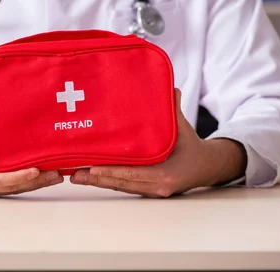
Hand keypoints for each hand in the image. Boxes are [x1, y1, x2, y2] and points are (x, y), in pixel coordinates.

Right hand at [0, 91, 63, 196]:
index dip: (16, 176)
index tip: (34, 170)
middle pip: (10, 187)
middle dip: (34, 181)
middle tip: (56, 172)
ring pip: (14, 189)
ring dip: (36, 184)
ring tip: (58, 174)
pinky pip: (13, 187)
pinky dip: (30, 183)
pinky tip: (46, 175)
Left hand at [70, 89, 246, 197]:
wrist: (206, 167)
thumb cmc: (192, 146)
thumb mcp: (184, 128)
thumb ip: (174, 109)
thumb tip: (170, 89)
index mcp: (165, 173)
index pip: (133, 173)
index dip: (112, 171)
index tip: (92, 168)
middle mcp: (156, 186)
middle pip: (121, 183)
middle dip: (96, 178)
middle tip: (73, 173)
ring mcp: (150, 190)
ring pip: (119, 186)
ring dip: (97, 181)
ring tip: (74, 175)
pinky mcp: (146, 190)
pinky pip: (124, 185)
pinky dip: (107, 180)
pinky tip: (90, 176)